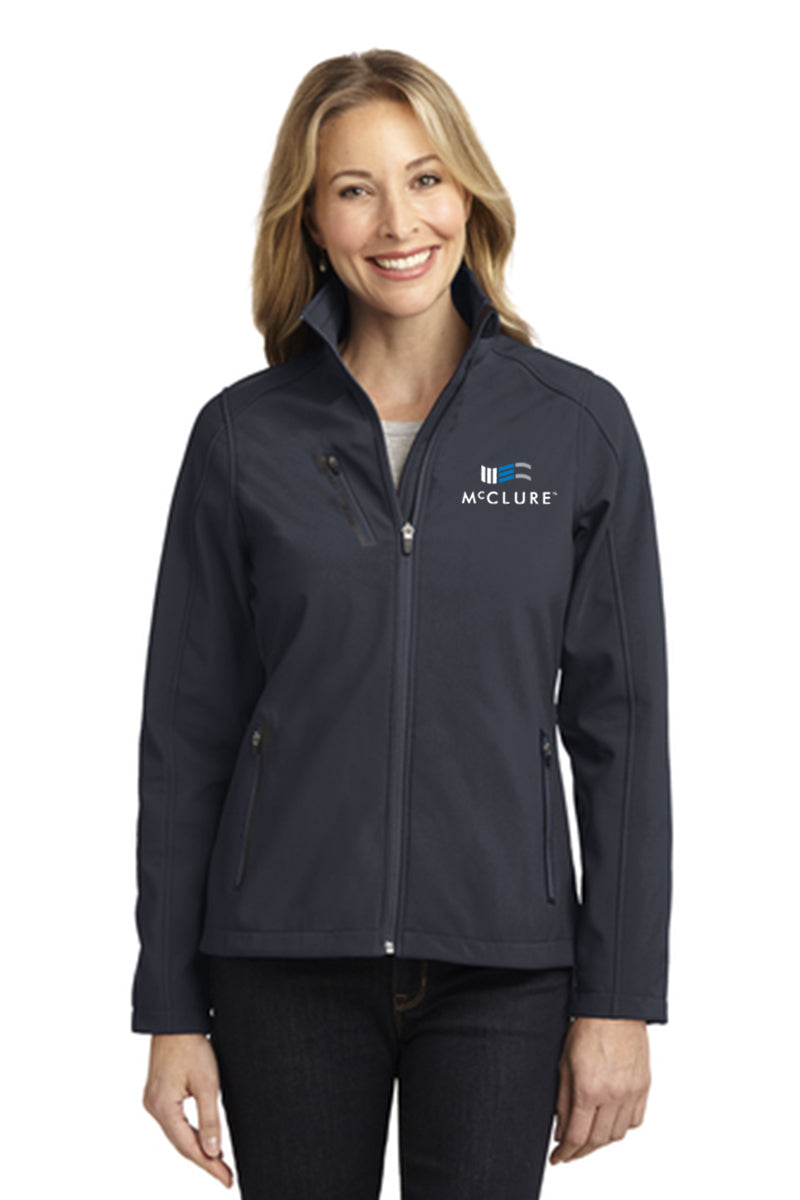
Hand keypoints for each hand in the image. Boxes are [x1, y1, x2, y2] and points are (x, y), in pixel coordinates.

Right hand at [142, 1033, 233, 1187]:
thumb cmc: (191, 1046)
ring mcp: (153, 1101)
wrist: (176, 1021)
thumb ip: (210, 1120)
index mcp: (163, 1107)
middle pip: (181, 1144)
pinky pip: (174, 1122)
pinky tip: (202, 1139)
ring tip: (218, 1162)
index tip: (226, 1179)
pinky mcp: (157, 1094)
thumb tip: (213, 1151)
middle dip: (204, 1160)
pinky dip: (189, 1133)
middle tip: (226, 1175)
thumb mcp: (208, 1084)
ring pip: (177, 1134)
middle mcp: (153, 1107)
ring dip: (197, 1147)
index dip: (209, 1165)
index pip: (188, 1147)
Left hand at [549, 1016, 650, 1164]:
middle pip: (598, 1141)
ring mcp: (631, 1093)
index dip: (565, 1153)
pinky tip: (610, 1123)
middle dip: (581, 1152)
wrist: (614, 1009)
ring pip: (617, 1134)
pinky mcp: (644, 1087)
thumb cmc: (587, 1029)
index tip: (558, 1158)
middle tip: (570, 1153)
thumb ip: (563, 1100)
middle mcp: (612, 1095)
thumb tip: (561, 1129)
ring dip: (601, 1142)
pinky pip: (635, 1120)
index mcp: (588, 1089)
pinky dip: (622, 1127)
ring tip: (588, 1139)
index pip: (576, 1136)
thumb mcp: (564, 1063)